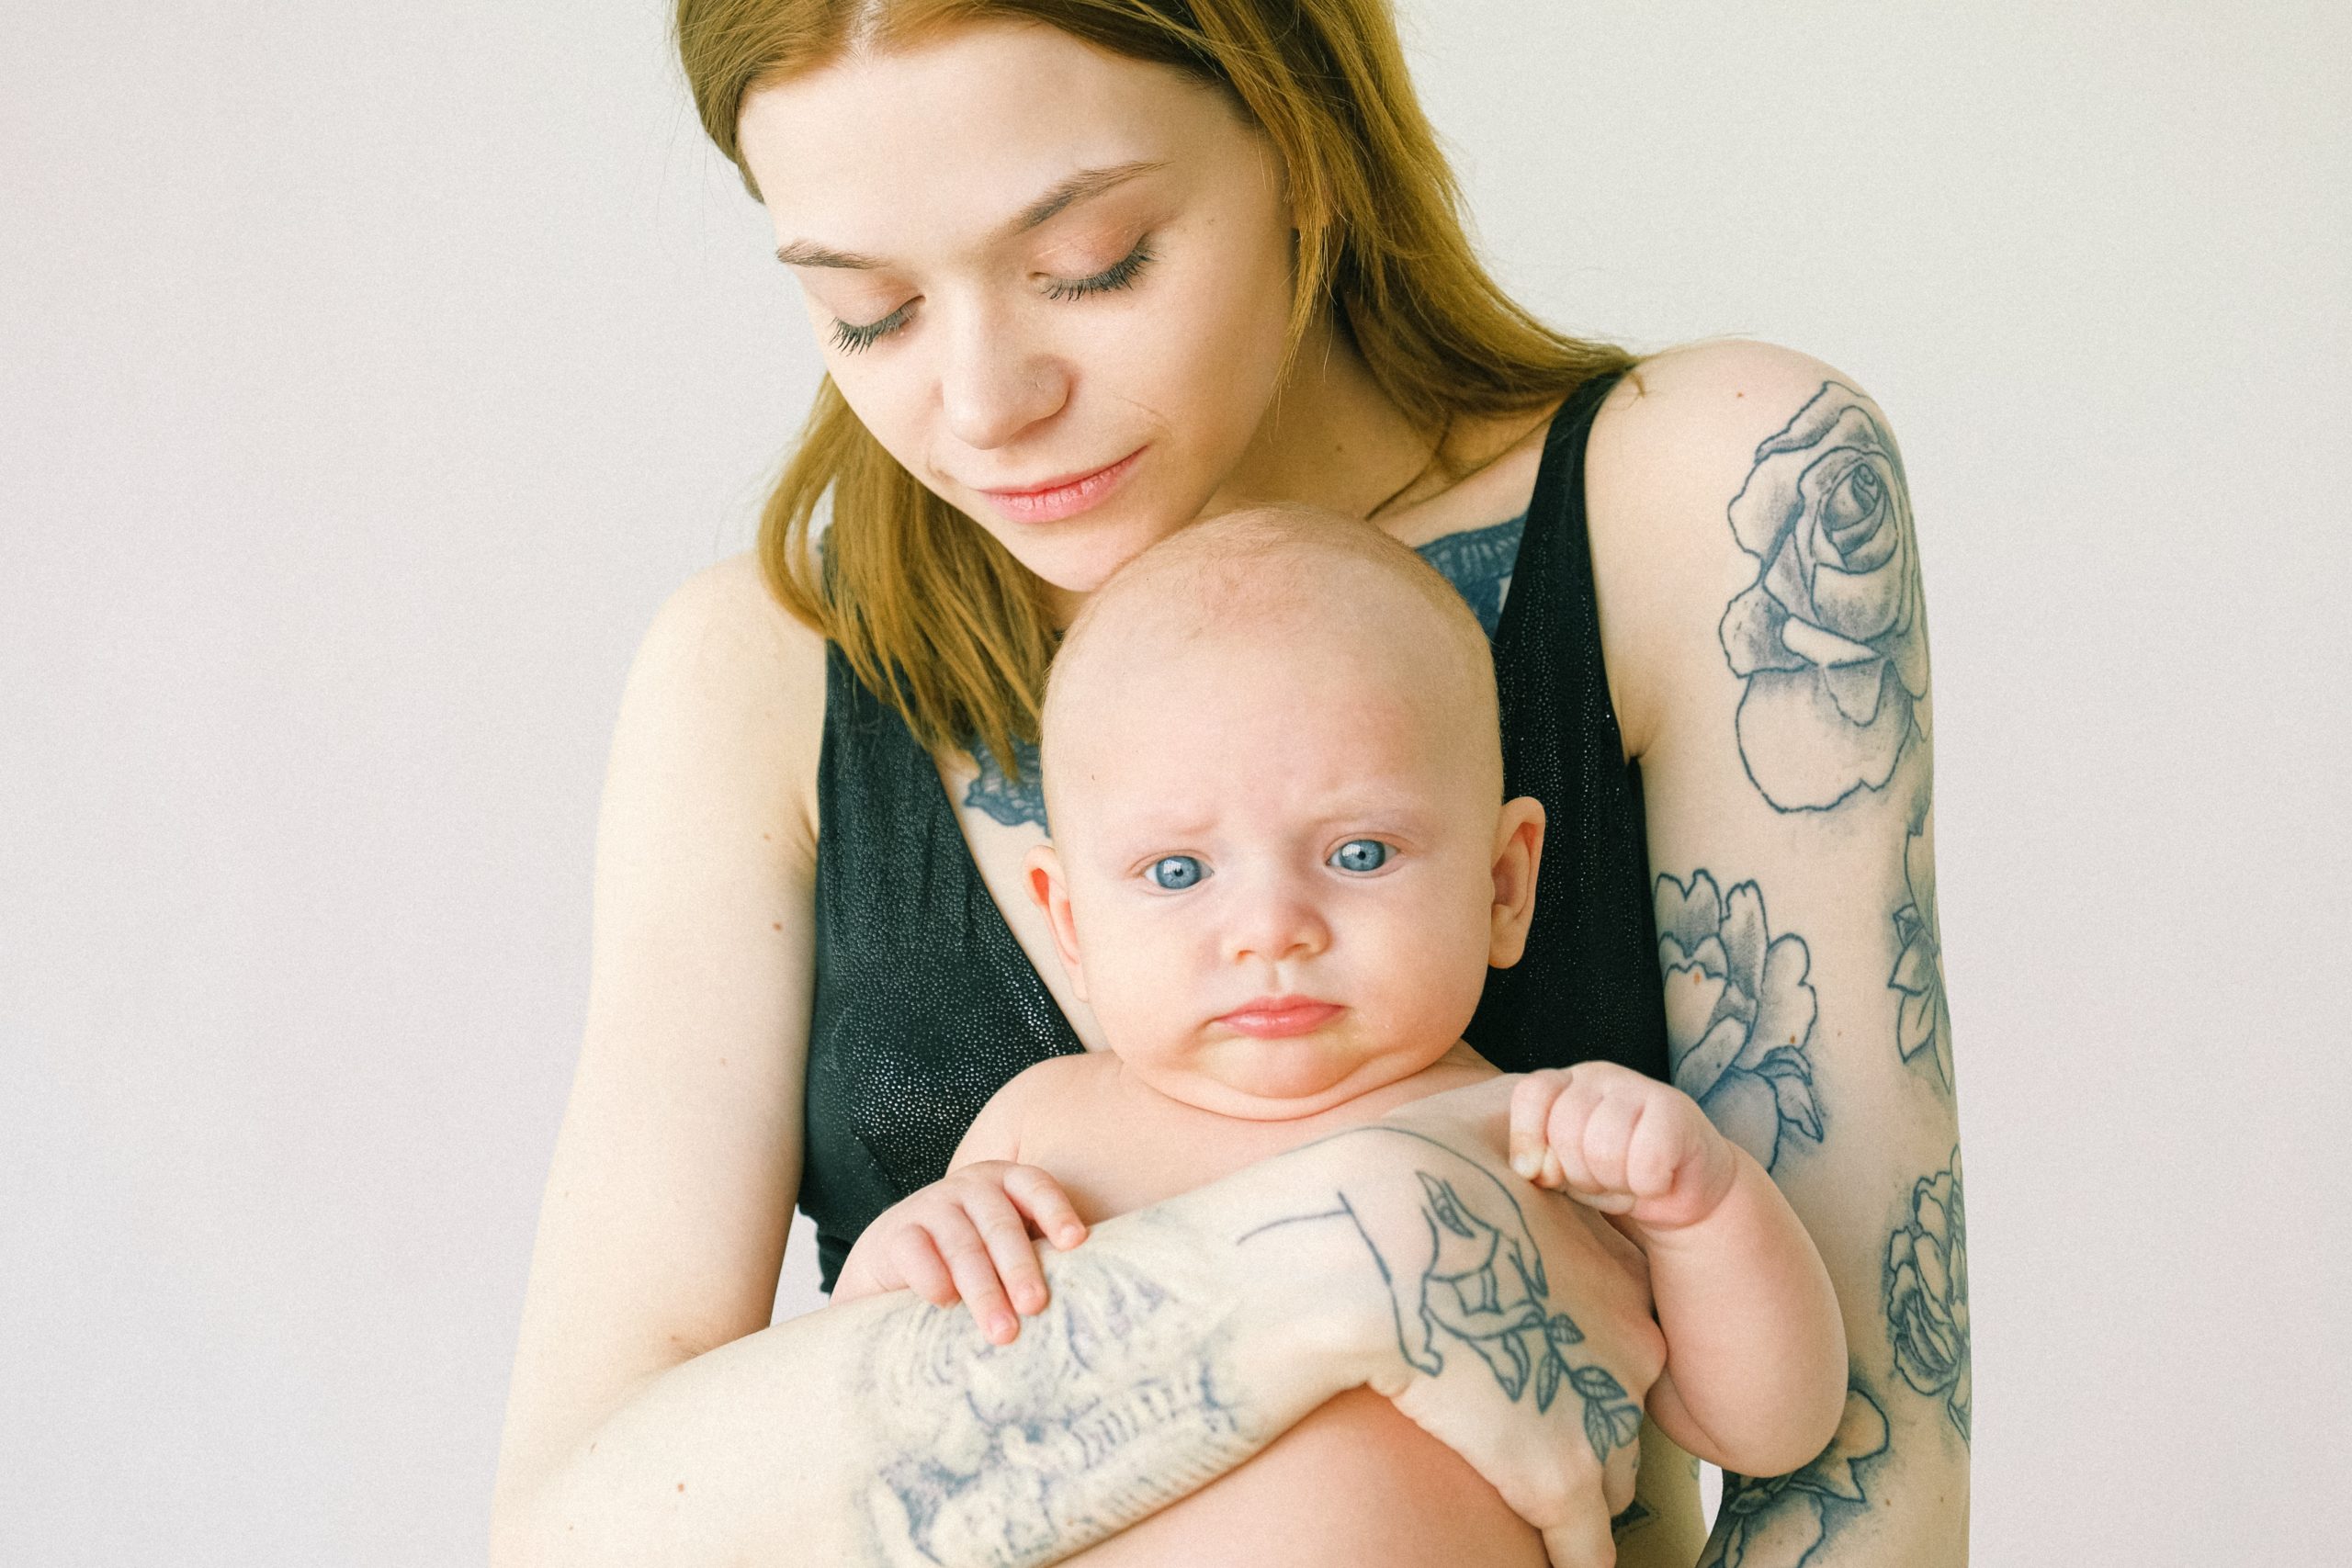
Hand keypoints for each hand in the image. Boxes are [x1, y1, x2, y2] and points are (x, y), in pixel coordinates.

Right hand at [829, 1161, 1087, 1344]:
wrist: (889, 1266)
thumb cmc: (967, 1264)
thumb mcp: (1004, 1252)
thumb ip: (1038, 1259)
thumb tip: (1090, 1299)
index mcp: (1004, 1184)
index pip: (1035, 1186)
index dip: (1055, 1211)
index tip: (1074, 1242)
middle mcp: (968, 1188)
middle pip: (1001, 1225)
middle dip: (1020, 1268)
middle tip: (1035, 1306)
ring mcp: (929, 1206)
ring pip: (962, 1245)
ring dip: (984, 1290)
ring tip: (1003, 1332)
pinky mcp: (893, 1233)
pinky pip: (916, 1252)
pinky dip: (933, 1279)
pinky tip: (945, 1304)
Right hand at [1260, 1075, 1665, 1567]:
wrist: (1355, 1245)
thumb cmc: (1397, 1175)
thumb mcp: (1479, 1115)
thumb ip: (1527, 1121)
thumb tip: (1537, 1132)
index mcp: (1614, 1271)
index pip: (1612, 1328)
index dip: (1565, 1341)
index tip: (1521, 1350)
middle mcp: (1627, 1346)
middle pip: (1614, 1405)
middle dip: (1570, 1417)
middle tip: (1510, 1418)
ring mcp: (1598, 1416)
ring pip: (1605, 1478)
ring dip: (1567, 1488)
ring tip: (1515, 1488)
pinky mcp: (1557, 1480)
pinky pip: (1584, 1551)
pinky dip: (1569, 1559)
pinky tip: (1548, 1560)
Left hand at [1508, 1062, 1738, 1231]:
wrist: (1683, 1191)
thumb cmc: (1616, 1178)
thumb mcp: (1567, 1175)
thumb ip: (1543, 1165)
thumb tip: (1533, 1167)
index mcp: (1565, 1085)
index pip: (1532, 1094)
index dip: (1527, 1136)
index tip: (1536, 1173)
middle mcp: (1599, 1076)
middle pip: (1566, 1127)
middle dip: (1580, 1173)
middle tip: (1604, 1179)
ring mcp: (1639, 1086)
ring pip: (1604, 1147)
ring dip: (1615, 1181)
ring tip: (1630, 1179)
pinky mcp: (1675, 1109)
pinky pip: (1647, 1159)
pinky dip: (1649, 1184)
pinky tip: (1658, 1179)